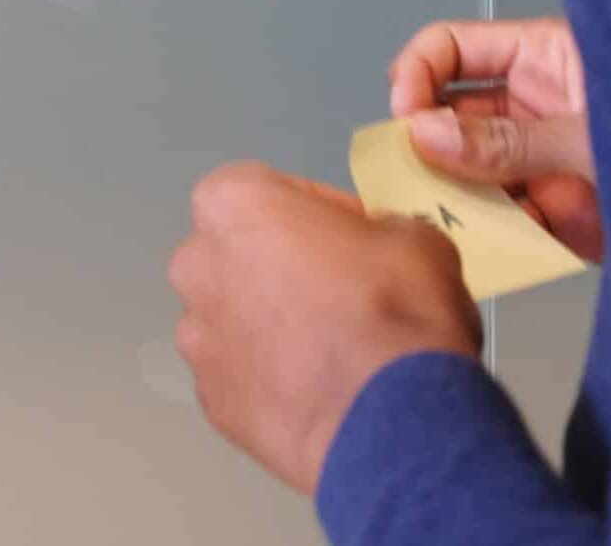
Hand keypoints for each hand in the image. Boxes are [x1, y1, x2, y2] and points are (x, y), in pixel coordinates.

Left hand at [170, 162, 479, 493]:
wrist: (391, 418)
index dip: (320, 213)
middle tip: (343, 297)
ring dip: (272, 329)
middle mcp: (194, 264)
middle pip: (241, 256)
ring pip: (235, 320)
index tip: (357, 241)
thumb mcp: (415, 238)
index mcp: (230, 203)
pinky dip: (272, 382)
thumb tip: (375, 246)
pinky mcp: (210, 399)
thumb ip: (378, 228)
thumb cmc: (396, 307)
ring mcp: (195, 338)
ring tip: (331, 354)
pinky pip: (243, 378)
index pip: (272, 191)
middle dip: (284, 271)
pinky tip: (318, 395)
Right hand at [389, 16, 600, 261]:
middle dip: (427, 146)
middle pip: (447, 113)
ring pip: (469, 172)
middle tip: (415, 177)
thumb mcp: (593, 132)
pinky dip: (495, 234)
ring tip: (462, 216)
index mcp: (541, 58)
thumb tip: (424, 135)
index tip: (407, 118)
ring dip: (459, 195)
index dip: (415, 75)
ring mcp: (541, 159)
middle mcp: (532, 105)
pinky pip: (504, 219)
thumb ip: (510, 138)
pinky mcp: (555, 210)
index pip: (448, 49)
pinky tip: (505, 239)